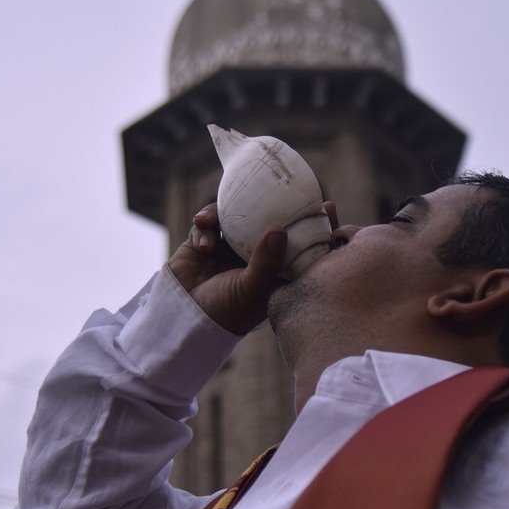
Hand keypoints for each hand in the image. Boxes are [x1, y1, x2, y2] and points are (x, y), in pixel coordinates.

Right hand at [167, 202, 338, 334]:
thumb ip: (266, 262)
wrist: (182, 318)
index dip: (315, 227)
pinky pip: (209, 222)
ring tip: (213, 222)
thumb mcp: (250, 290)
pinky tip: (202, 243)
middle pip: (271, 223)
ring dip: (225, 215)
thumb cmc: (223, 312)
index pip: (301, 245)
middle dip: (275, 206)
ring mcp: (231, 248)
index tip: (327, 207)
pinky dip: (204, 226)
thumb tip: (281, 230)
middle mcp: (256, 256)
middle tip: (283, 190)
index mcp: (275, 271)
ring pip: (236, 217)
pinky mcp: (206, 242)